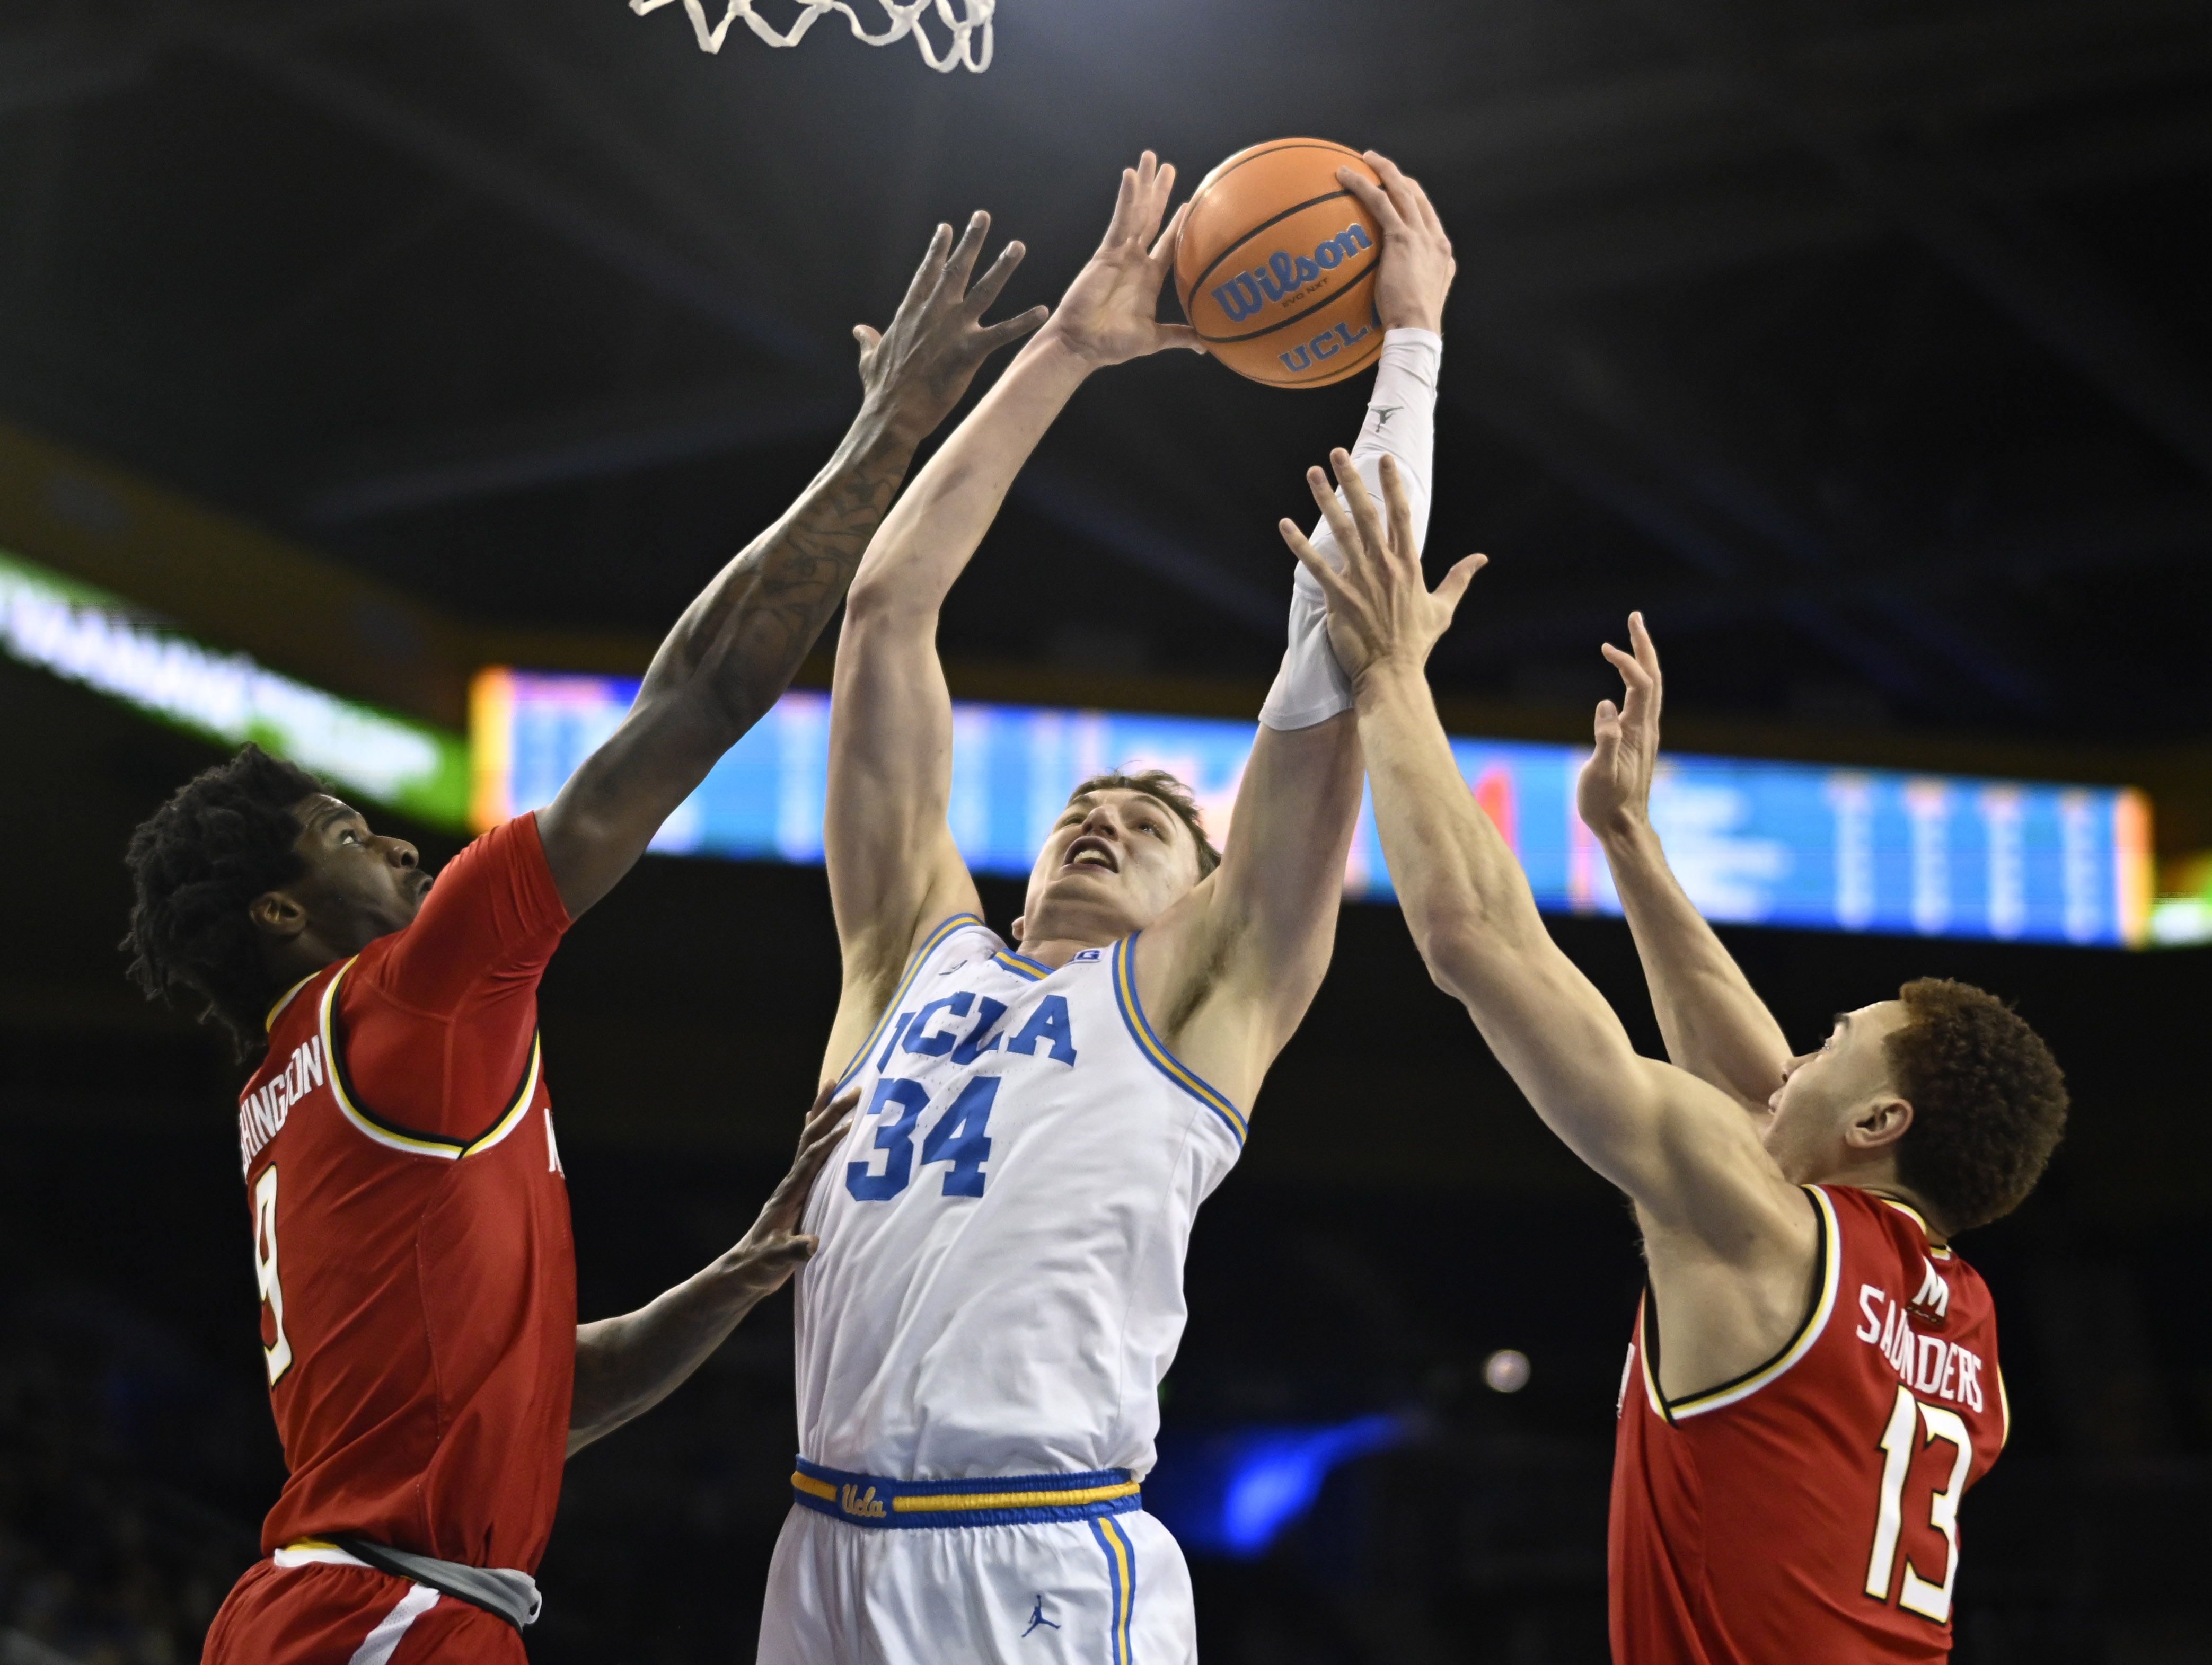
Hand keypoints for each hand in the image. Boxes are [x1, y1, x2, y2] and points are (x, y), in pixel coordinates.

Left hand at [720, 1082, 857, 1291]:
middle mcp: (790, 1182)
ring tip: (834, 1085)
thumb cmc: (759, 1266)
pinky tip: (816, 1119)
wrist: (744, 1270)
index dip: (831, 1142)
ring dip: (822, 1112)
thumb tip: (813, 1243)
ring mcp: (792, 1184)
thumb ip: (793, 1251)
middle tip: (856, 1089)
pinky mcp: (797, 1190)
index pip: (811, 1160)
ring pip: (808, 1139)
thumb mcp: (776, 1260)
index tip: (853, 1125)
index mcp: (789, 1193)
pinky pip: (808, 1152)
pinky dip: (816, 1131)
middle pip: (811, 1138)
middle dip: (832, 1112)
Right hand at [856, 214, 1049, 446]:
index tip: (946, 228)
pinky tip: (1042, 310)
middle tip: (982, 216)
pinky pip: (1002, 333)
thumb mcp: (870, 359)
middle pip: (956, 269)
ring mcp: (953, 330)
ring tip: (1017, 246)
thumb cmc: (880, 390)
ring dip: (1002, 267)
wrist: (891, 414)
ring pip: (983, 291)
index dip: (937, 250)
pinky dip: (1023, 322)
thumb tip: (859, 330)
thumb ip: (868, 341)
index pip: (927, 273)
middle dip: (970, 241)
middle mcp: (934, 313)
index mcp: (911, 312)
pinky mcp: (970, 352)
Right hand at [1035, 152, 1204, 367]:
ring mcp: (1120, 254)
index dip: (1177, 224)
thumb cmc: (1113, 345)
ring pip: (1136, 212)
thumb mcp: (1154, 338)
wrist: (1083, 345)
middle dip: (1159, 192)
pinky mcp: (1106, 253)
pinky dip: (1125, 198)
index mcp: (1148, 278)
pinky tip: (1130, 176)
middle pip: (1151, 218)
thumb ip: (1180, 336)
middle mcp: (1135, 261)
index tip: (1190, 204)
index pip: (1167, 244)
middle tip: (1168, 167)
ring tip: (1150, 158)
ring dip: (1144, 185)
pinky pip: (1119, 221)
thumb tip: (1206, 345)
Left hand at [1279, 449, 1484, 685]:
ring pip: (1341, 531)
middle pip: (1367, 514)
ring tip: (1312, 474)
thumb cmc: (1416, 644)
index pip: (1401, 516)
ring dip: (1325, 501)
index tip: (1384, 460)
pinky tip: (1285, 525)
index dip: (1392, 485)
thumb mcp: (1443, 608)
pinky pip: (1316, 566)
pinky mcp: (1339, 598)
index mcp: (1409, 565)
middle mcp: (1385, 567)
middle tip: (1337, 453)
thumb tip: (1481, 558)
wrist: (1393, 675)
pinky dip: (1299, 545)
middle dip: (1352, 480)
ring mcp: (1361, 581)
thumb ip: (1459, 578)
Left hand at [1337, 152, 1453, 334]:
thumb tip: (1394, 284)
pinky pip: (1380, 201)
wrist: (1418, 329)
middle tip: (1378, 164)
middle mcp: (1435, 238)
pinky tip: (1344, 177)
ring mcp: (1421, 236)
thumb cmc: (1411, 325)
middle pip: (1418, 195)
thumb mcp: (1419, 300)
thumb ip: (1412, 284)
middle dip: (1398, 176)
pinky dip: (1363, 185)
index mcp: (1441, 251)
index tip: (1396, 190)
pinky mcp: (1402, 238)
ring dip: (1382, 169)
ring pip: (1402, 190)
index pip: (1428, 214)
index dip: (1412, 197)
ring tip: (1363, 160)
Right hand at [1577, 612, 1663, 842]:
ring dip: (1642, 659)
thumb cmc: (1606, 804)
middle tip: (1635, 616)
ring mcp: (1644, 734)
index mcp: (1637, 731)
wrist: (1623, 828)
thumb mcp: (1599, 773)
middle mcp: (1646, 727)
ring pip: (1650, 688)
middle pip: (1653, 677)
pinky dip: (1636, 679)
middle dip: (1644, 646)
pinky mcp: (1637, 741)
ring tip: (1631, 638)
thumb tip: (1606, 705)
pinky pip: (1642, 700)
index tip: (1604, 647)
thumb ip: (1605, 739)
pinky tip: (1625, 679)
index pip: (1640, 683)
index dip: (1626, 661)